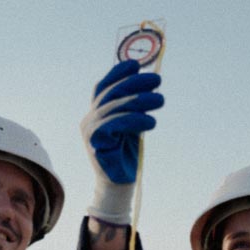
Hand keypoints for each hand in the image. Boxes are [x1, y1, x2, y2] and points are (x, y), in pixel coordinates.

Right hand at [79, 59, 163, 224]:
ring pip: (114, 107)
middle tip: (157, 80)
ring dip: (139, 100)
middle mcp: (89, 119)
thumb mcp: (132, 125)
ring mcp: (89, 131)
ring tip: (160, 100)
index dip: (117, 74)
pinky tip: (151, 121)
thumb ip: (133, 107)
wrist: (119, 184)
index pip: (103, 88)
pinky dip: (134, 119)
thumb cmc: (126, 155)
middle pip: (110, 94)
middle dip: (134, 83)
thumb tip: (148, 85)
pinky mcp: (95, 143)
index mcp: (96, 113)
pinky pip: (115, 124)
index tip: (136, 65)